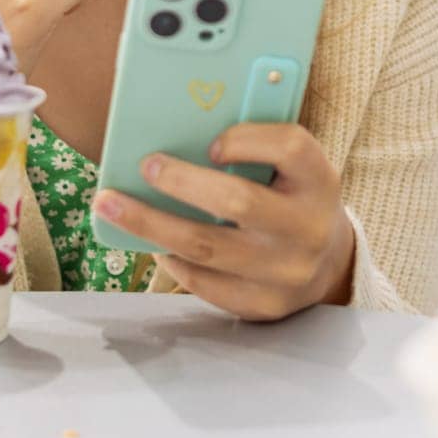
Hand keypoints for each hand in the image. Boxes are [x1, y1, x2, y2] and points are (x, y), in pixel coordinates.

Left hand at [91, 123, 355, 320]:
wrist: (328, 264)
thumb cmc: (294, 198)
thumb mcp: (293, 169)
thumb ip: (257, 149)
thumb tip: (181, 132)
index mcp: (320, 180)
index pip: (290, 148)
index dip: (248, 141)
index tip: (210, 142)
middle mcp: (309, 228)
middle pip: (238, 201)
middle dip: (182, 182)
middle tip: (144, 166)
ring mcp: (287, 273)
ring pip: (206, 247)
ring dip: (150, 224)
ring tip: (109, 205)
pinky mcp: (263, 305)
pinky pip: (205, 283)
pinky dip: (172, 260)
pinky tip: (151, 242)